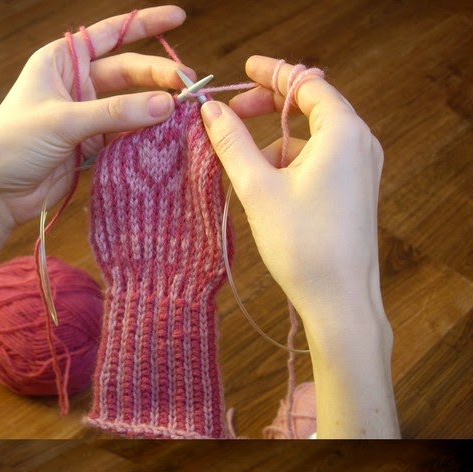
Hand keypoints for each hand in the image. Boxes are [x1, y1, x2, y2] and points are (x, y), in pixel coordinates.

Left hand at [0, 6, 193, 228]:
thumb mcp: (63, 121)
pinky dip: (143, 136)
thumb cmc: (13, 144)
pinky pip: (124, 135)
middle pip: (127, 73)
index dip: (145, 24)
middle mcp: (75, 84)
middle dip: (158, 78)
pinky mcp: (89, 146)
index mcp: (61, 61)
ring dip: (154, 110)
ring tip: (184, 114)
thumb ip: (115, 113)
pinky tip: (164, 137)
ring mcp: (85, 116)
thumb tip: (165, 105)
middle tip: (190, 88)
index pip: (109, 34)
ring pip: (129, 106)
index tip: (179, 18)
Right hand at [201, 56, 386, 336]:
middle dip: (269, 108)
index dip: (272, 74)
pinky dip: (291, 165)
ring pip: (312, 139)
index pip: (306, 83)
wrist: (340, 300)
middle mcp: (360, 143)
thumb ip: (233, 143)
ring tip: (242, 168)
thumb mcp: (259, 189)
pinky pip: (321, 163)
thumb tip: (210, 111)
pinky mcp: (356, 192)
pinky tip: (265, 189)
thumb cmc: (303, 245)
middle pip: (311, 107)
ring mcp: (361, 169)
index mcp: (343, 131)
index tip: (242, 71)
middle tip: (231, 116)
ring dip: (276, 143)